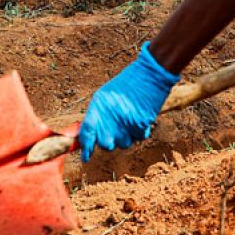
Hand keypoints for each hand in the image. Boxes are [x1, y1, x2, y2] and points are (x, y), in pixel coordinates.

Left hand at [80, 43, 179, 161]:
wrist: (148, 76)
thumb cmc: (125, 85)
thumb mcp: (104, 96)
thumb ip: (96, 115)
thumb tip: (91, 134)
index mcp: (97, 109)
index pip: (86, 134)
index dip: (86, 148)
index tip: (86, 158)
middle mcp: (109, 120)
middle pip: (106, 145)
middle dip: (109, 143)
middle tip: (114, 133)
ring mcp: (125, 124)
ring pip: (123, 143)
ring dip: (126, 137)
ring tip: (129, 120)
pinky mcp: (141, 126)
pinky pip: (139, 138)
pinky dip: (139, 132)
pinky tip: (139, 119)